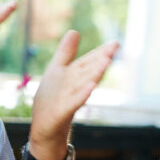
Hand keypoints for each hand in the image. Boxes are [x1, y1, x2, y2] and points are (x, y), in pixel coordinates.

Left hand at [28, 31, 118, 158]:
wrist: (44, 128)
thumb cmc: (51, 100)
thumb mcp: (57, 71)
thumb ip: (66, 53)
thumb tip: (74, 31)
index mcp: (74, 76)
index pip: (89, 62)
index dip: (100, 52)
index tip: (115, 43)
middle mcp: (75, 87)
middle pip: (89, 71)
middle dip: (101, 60)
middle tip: (114, 48)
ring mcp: (70, 100)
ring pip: (84, 85)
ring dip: (95, 74)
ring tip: (105, 62)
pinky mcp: (62, 112)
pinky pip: (73, 102)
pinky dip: (82, 95)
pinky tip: (90, 87)